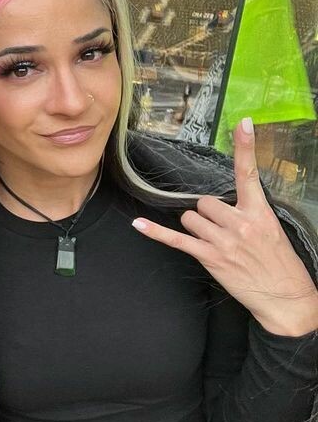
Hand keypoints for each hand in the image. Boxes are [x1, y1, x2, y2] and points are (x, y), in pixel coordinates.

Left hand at [133, 118, 317, 337]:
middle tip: (224, 230)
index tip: (243, 124)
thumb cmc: (278, 263)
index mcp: (259, 212)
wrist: (284, 297)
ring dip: (196, 227)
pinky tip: (138, 225)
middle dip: (208, 214)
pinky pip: (176, 240)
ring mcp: (223, 241)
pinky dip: (156, 233)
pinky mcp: (209, 257)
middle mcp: (241, 223)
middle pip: (205, 201)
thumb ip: (249, 211)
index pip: (249, 174)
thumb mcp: (272, 229)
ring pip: (191, 218)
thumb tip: (226, 201)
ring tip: (216, 242)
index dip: (246, 148)